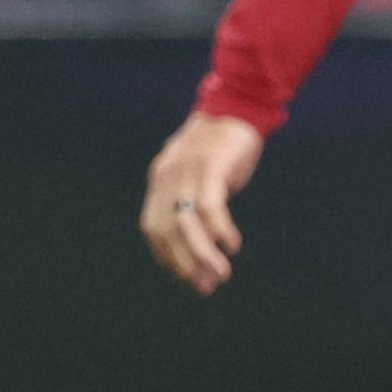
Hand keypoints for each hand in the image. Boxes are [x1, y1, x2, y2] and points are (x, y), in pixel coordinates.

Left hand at [140, 110, 264, 291]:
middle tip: (206, 286)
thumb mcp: (200, 177)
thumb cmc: (221, 147)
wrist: (237, 105)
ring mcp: (188, 170)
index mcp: (161, 180)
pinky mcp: (211, 166)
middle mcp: (168, 176)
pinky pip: (210, 206)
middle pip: (167, 230)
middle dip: (186, 263)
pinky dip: (220, 229)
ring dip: (202, 254)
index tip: (187, 276)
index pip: (153, 227)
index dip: (168, 254)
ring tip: (220, 275)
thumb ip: (194, 204)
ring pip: (187, 224)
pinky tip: (232, 244)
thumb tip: (205, 243)